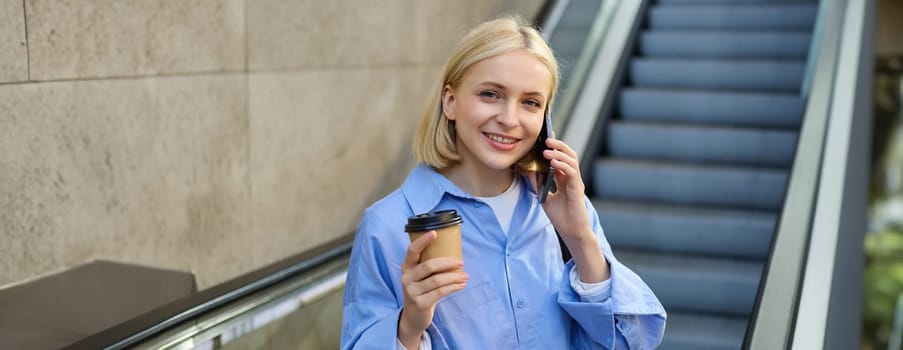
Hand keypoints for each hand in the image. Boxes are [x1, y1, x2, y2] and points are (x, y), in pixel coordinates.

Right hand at [398, 231, 467, 347]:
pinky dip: (453, 287)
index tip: (435, 233)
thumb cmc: (422, 291)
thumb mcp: (421, 277)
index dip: (422, 241)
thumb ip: (429, 266)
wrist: (414, 317)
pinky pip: (440, 292)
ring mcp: (412, 291)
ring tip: (465, 276)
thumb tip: (454, 254)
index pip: (412, 251)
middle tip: (461, 262)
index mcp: (406, 267)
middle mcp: (406, 278)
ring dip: (454, 277)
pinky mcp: (420, 303)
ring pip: (437, 280)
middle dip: (448, 263)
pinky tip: (461, 285)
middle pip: (429, 266)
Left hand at [542, 138, 610, 282]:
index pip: (561, 157)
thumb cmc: (560, 216)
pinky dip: (563, 166)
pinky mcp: (578, 190)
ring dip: (560, 153)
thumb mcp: (544, 197)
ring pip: (572, 161)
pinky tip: (553, 162)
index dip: (556, 146)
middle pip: (569, 155)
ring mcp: (576, 183)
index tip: (547, 136)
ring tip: (547, 150)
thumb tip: (528, 171)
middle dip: (559, 145)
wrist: (571, 232)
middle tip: (547, 139)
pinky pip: (572, 173)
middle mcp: (572, 178)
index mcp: (564, 178)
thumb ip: (538, 184)